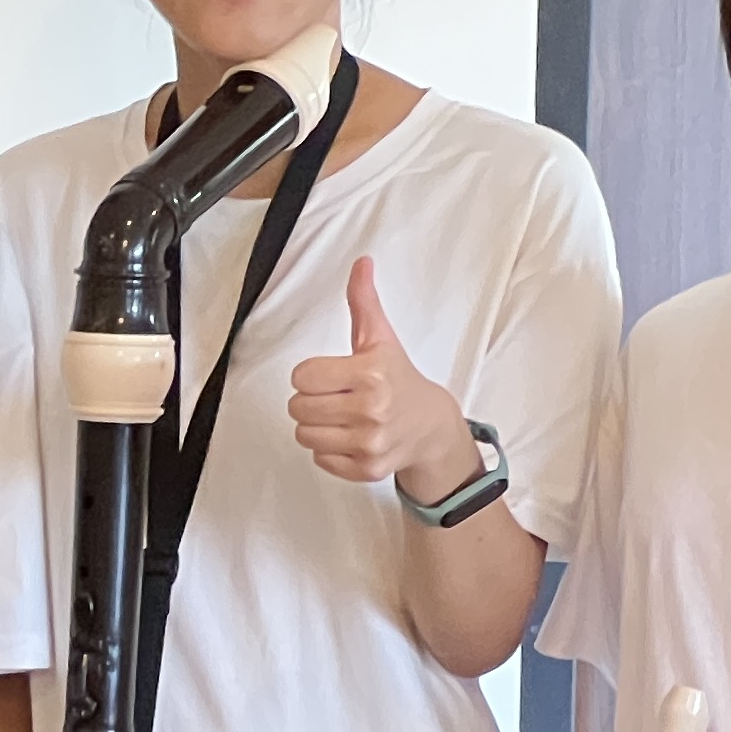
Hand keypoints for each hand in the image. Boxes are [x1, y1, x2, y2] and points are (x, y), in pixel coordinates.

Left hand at [289, 258, 469, 496]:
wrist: (432, 427)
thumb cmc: (400, 379)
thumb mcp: (380, 339)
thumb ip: (364, 302)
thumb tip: (361, 263)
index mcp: (371, 374)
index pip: (301, 377)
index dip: (312, 374)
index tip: (334, 375)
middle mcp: (371, 409)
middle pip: (297, 407)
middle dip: (313, 400)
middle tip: (338, 396)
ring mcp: (369, 442)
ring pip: (303, 434)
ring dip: (317, 425)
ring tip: (343, 416)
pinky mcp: (366, 468)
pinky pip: (318, 459)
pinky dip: (329, 450)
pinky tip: (351, 436)